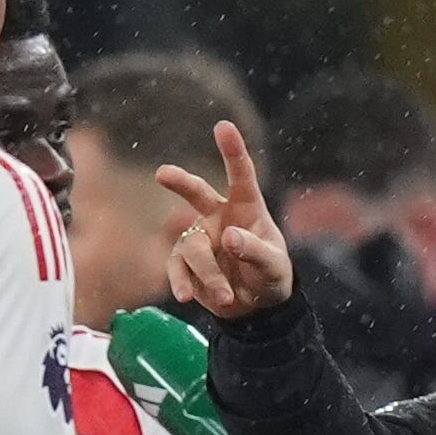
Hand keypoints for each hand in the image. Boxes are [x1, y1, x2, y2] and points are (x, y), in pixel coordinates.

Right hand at [151, 122, 296, 321]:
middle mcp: (219, 217)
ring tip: (226, 295)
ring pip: (193, 248)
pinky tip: (185, 297)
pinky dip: (180, 283)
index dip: (232, 150)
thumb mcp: (272, 266)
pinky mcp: (186, 263)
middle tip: (163, 174)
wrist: (254, 308)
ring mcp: (200, 238)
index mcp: (246, 208)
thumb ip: (254, 250)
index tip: (223, 127)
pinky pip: (176, 268)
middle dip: (180, 183)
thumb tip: (228, 237)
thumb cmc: (269, 276)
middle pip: (197, 194)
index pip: (240, 175)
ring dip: (208, 273)